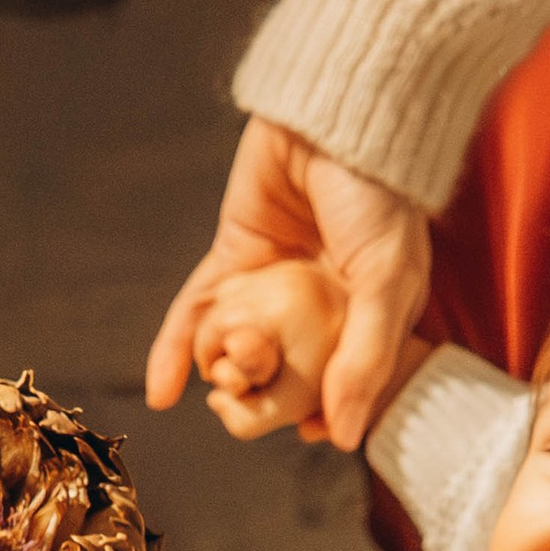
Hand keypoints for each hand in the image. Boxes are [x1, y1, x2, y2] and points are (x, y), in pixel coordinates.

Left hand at [147, 118, 432, 453]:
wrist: (335, 113)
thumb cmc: (380, 196)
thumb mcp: (387, 282)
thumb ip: (365, 362)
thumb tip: (343, 437)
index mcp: (374, 315)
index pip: (347, 381)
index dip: (327, 412)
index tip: (308, 434)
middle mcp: (324, 305)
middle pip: (286, 369)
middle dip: (264, 399)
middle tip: (246, 416)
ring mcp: (275, 282)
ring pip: (239, 344)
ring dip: (219, 377)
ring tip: (208, 405)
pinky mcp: (233, 256)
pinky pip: (199, 310)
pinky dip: (177, 348)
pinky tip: (162, 388)